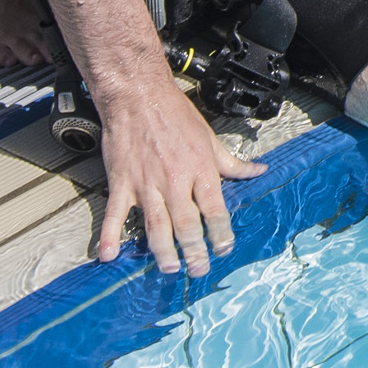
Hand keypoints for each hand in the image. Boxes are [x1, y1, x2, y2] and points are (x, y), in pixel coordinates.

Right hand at [91, 79, 264, 276]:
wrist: (138, 97)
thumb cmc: (176, 115)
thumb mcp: (210, 138)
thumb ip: (232, 162)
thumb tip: (259, 172)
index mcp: (200, 169)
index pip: (214, 208)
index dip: (221, 232)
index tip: (224, 248)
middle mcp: (174, 181)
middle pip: (187, 223)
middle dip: (194, 250)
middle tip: (199, 270)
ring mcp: (146, 184)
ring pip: (156, 225)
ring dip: (163, 251)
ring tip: (170, 269)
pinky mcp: (122, 184)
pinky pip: (115, 214)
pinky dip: (110, 236)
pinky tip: (109, 256)